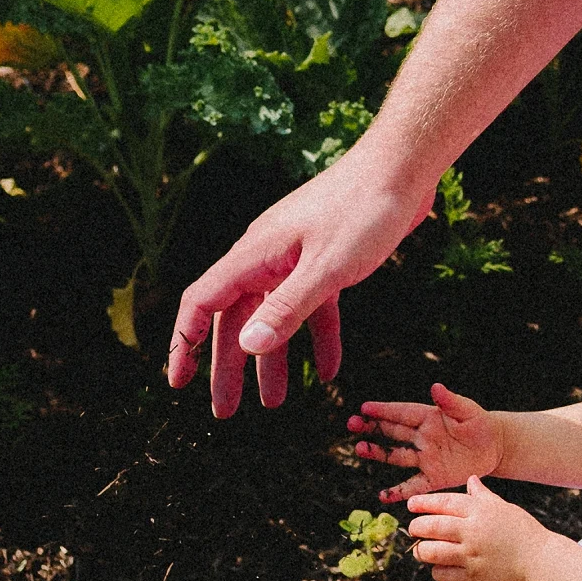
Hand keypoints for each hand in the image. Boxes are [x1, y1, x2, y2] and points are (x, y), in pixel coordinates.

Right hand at [166, 157, 423, 416]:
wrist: (404, 168)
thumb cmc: (364, 210)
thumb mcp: (327, 268)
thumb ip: (287, 308)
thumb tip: (245, 347)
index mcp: (255, 255)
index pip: (202, 302)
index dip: (185, 343)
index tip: (178, 383)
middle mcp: (267, 256)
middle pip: (236, 318)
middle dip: (228, 367)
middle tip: (226, 412)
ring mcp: (296, 256)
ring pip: (274, 316)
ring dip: (272, 359)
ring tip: (275, 403)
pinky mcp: (327, 258)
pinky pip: (313, 305)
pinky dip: (318, 337)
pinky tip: (329, 371)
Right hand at [347, 381, 500, 495]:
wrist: (494, 448)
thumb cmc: (479, 424)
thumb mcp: (468, 411)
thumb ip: (451, 401)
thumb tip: (435, 387)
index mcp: (429, 417)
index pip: (402, 412)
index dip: (384, 410)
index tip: (364, 407)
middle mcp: (422, 437)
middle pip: (392, 432)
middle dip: (372, 427)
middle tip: (352, 424)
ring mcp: (425, 458)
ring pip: (396, 456)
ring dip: (378, 453)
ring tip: (360, 449)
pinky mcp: (433, 477)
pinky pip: (413, 485)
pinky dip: (398, 491)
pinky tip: (383, 496)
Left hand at [406, 476, 534, 580]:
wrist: (538, 561)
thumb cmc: (522, 531)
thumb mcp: (503, 508)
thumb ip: (482, 496)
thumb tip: (471, 480)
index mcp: (480, 511)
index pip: (444, 503)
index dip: (424, 503)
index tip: (411, 505)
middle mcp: (472, 531)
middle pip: (432, 526)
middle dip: (417, 526)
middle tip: (413, 528)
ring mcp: (471, 555)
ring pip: (431, 552)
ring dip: (421, 550)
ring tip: (420, 549)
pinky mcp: (471, 577)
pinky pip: (442, 574)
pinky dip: (436, 570)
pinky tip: (439, 566)